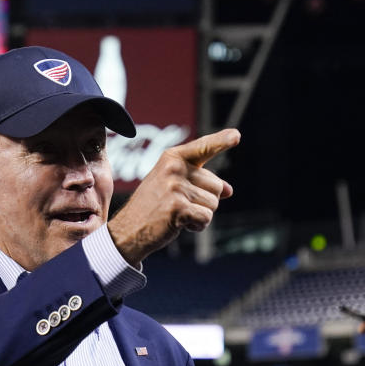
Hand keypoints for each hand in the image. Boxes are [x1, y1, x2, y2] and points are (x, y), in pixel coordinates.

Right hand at [108, 129, 239, 265]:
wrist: (128, 230)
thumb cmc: (152, 207)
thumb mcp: (173, 186)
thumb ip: (200, 182)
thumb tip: (229, 190)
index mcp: (171, 158)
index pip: (202, 147)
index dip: (221, 141)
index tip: (236, 135)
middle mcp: (174, 169)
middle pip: (217, 185)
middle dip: (205, 200)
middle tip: (178, 205)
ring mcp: (175, 187)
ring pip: (213, 204)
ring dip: (200, 215)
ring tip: (177, 214)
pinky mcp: (178, 207)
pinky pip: (206, 218)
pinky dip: (198, 226)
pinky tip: (179, 225)